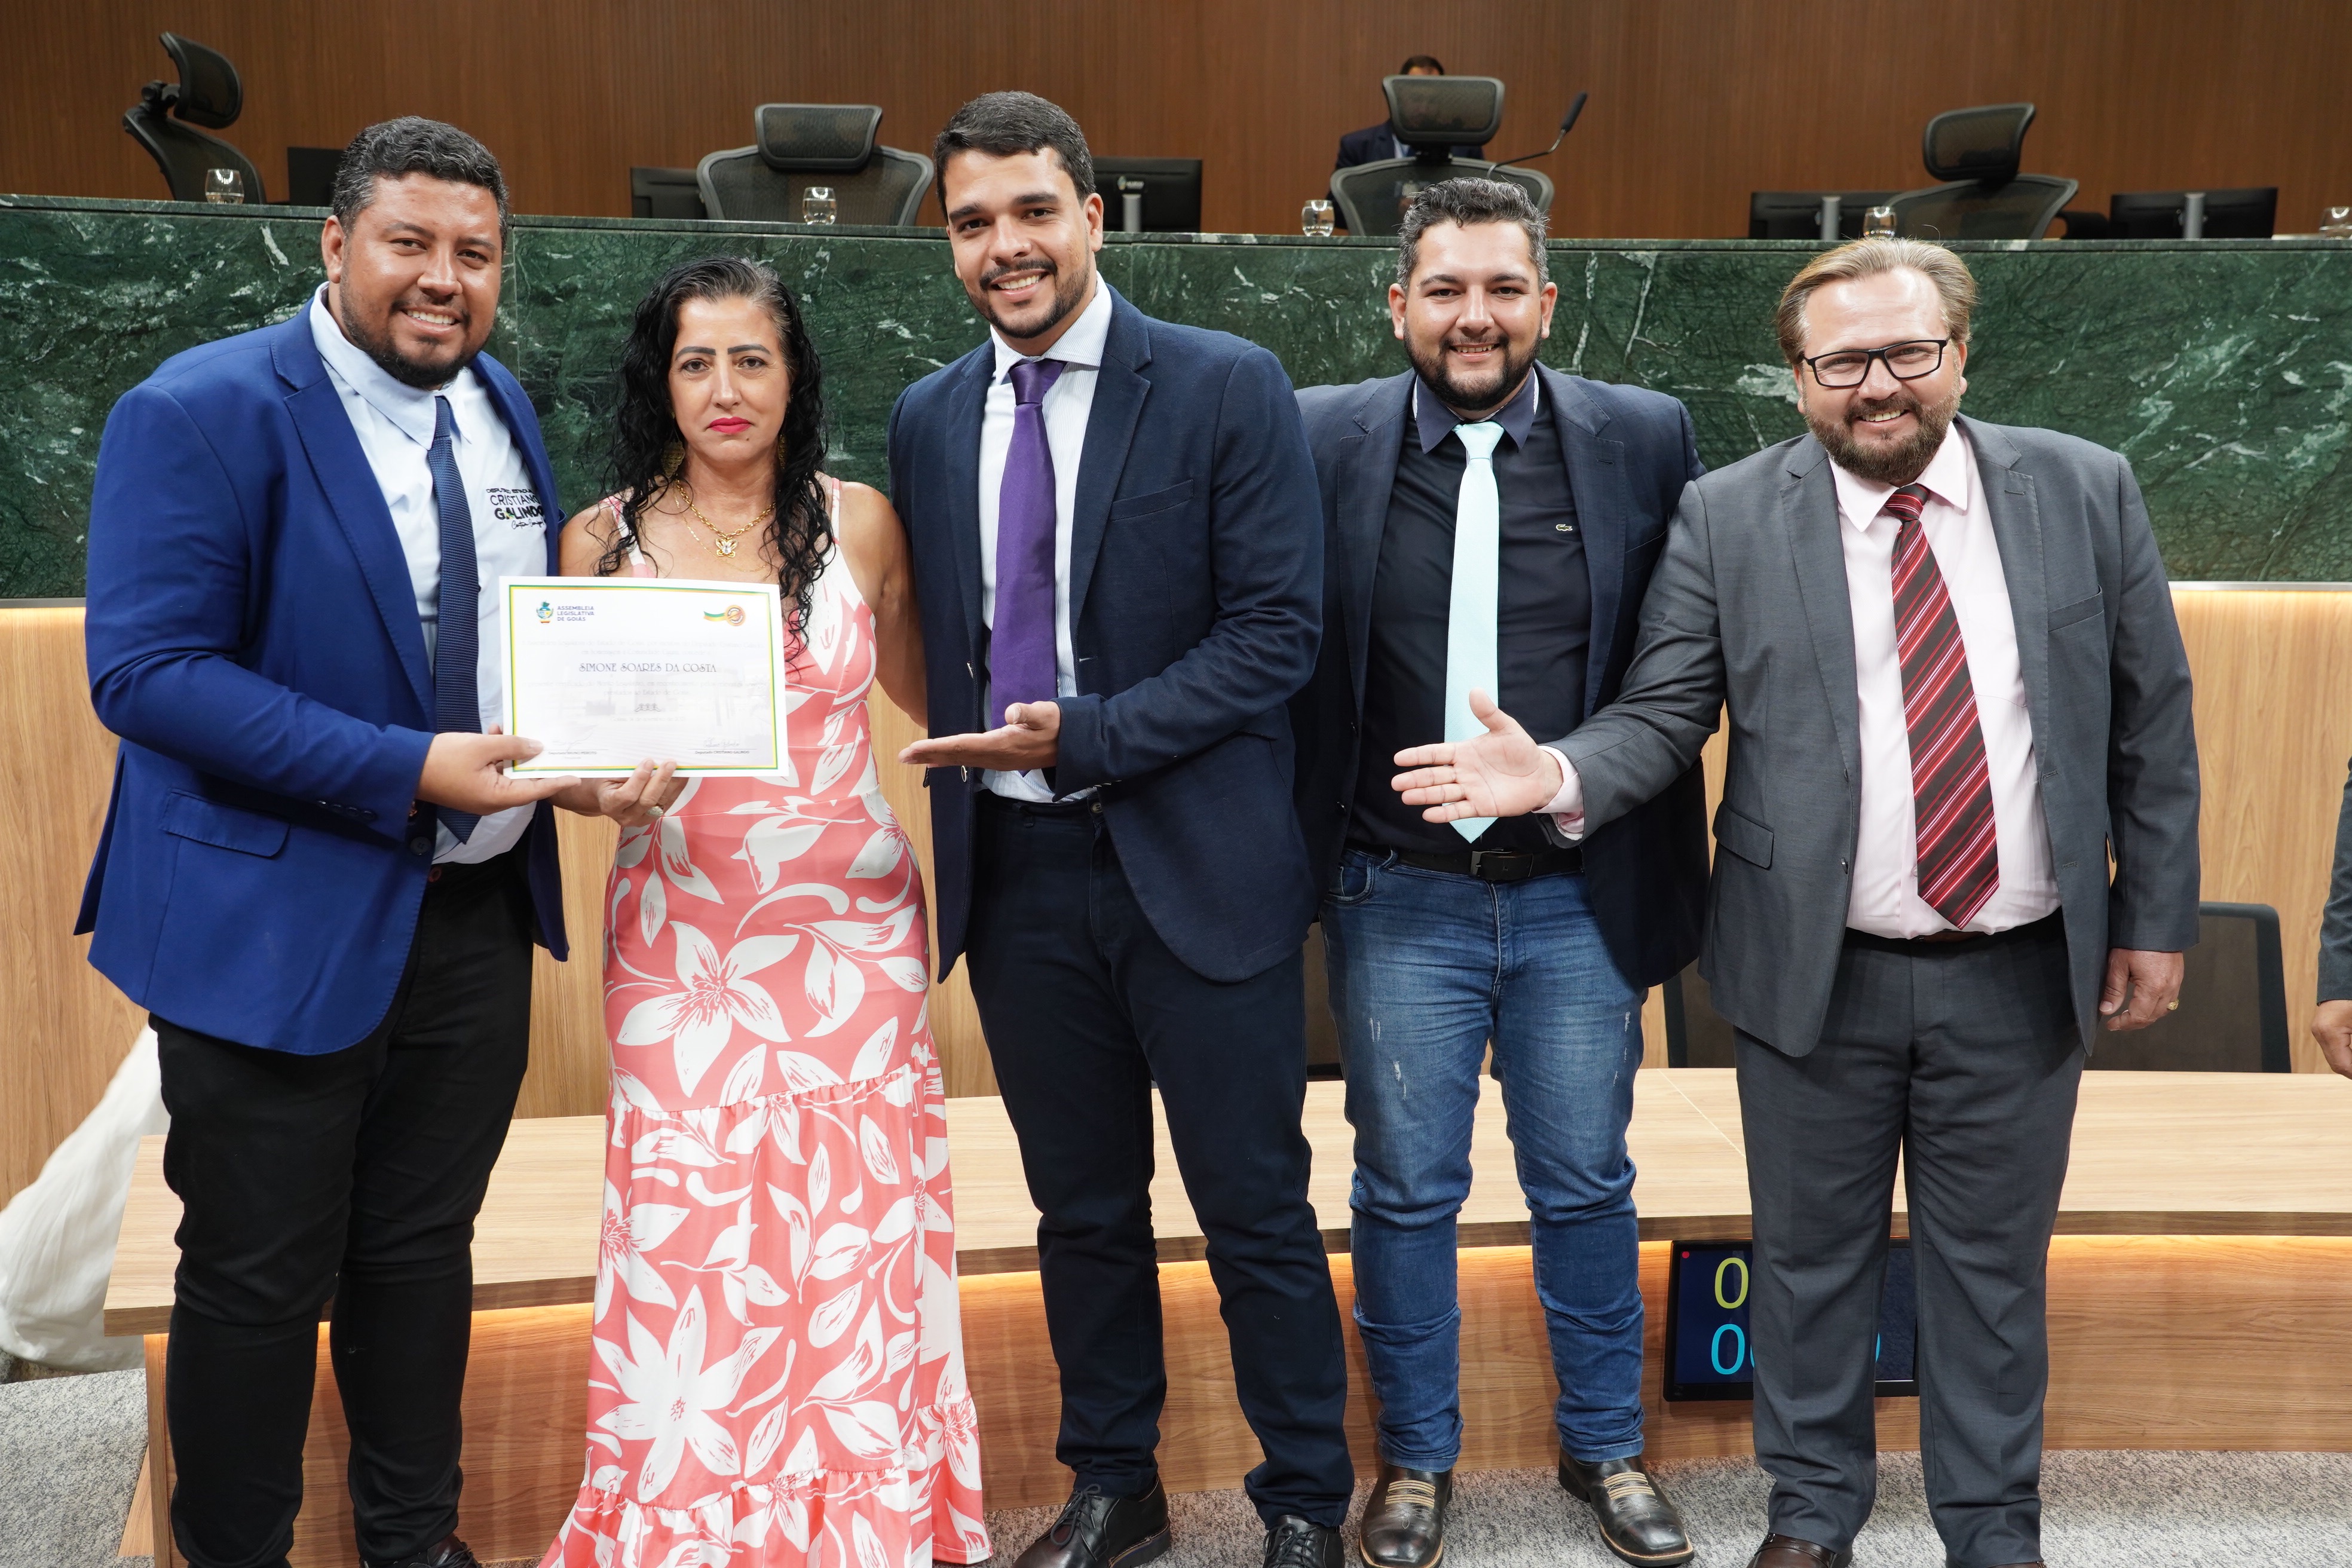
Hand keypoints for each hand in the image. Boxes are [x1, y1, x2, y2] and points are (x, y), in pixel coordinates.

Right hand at [416, 730, 575, 815]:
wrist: (404, 766)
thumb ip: (512, 746)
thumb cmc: (443, 758)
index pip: (536, 790)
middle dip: (533, 761)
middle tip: (549, 743)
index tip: (576, 775)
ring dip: (511, 752)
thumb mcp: (482, 746)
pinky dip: (496, 754)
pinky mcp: (471, 785)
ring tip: (509, 730)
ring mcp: (481, 795)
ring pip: (507, 773)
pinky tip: (495, 733)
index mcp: (498, 798)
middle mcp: (493, 801)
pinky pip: (491, 771)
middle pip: (523, 782)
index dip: (557, 781)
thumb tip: (538, 748)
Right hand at [554, 758, 683, 827]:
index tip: (648, 761)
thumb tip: (649, 757)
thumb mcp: (609, 774)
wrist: (607, 797)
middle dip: (661, 780)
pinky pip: (668, 803)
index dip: (639, 779)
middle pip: (647, 800)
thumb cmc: (607, 781)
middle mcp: (626, 817)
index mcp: (610, 804)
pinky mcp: (654, 818)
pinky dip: (676, 789)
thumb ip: (625, 770)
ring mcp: (641, 819)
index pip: (626, 795)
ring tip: (679, 768)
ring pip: (661, 803)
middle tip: (669, 762)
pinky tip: (681, 776)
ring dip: (672, 784)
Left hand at [899, 701, 1060, 771]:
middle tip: (903, 756)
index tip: (914, 748)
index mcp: (1003, 745)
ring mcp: (998, 760)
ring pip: (962, 759)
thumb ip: (1029, 712)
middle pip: (957, 755)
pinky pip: (970, 759)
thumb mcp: (1048, 713)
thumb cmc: (1060, 725)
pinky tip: (940, 760)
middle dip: (929, 755)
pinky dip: (952, 759)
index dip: (937, 747)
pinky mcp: (1001, 759)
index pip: (963, 745)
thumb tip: (1012, 712)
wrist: (1075, 746)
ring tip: (915, 757)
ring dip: (937, 758)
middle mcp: (996, 757)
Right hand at [1389, 690, 1565, 822]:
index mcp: (1464, 752)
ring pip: (1442, 794)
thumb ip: (1488, 713)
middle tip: (1396, 783)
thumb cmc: (1521, 750)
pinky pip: (1459, 811)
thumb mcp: (1506, 728)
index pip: (1435, 754)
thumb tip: (1475, 691)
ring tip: (1406, 797)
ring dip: (1424, 796)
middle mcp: (1462, 772)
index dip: (1417, 756)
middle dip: (1415, 779)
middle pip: (1434, 776)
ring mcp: (1470, 790)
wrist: (1540, 774)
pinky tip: (1428, 815)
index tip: (1399, 758)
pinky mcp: (1480, 806)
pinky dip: (1444, 814)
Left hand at [2099, 947, 2184, 1031]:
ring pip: (2163, 1010)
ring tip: (2129, 1016)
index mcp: (2153, 987)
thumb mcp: (2118, 964)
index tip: (2111, 1025)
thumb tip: (2106, 1010)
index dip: (2124, 1024)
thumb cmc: (2136, 940)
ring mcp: (2176, 983)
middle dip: (2134, 1023)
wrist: (2156, 923)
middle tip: (2117, 1023)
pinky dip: (2156, 1007)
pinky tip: (2144, 1003)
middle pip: (2152, 1017)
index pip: (2139, 1017)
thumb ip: (2113, 990)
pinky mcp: (2177, 977)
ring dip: (2146, 1016)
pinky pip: (2169, 1000)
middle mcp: (2169, 988)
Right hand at [2312, 999, 2351, 1078]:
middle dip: (2351, 1071)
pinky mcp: (2322, 1029)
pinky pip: (2333, 1050)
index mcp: (2329, 1032)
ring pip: (2334, 1059)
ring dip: (2349, 1064)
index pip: (2343, 1065)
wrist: (2345, 977)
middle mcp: (2320, 1032)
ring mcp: (2319, 1030)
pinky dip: (2346, 1056)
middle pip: (2337, 1065)